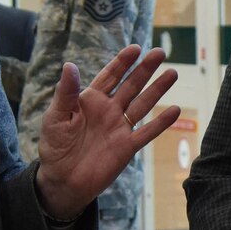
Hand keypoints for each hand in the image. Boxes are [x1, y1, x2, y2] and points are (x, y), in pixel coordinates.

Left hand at [33, 45, 180, 217]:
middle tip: (160, 53)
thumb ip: (65, 92)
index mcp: (90, 100)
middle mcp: (108, 110)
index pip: (110, 76)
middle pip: (131, 85)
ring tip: (172, 73)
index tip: (135, 48)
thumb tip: (70, 65)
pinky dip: (161, 123)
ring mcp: (119, 128)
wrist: (62, 180)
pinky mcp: (127, 147)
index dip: (122, 62)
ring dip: (157, 89)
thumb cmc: (55, 147)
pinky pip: (146, 133)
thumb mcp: (55, 117)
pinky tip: (175, 110)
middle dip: (145, 69)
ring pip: (142, 104)